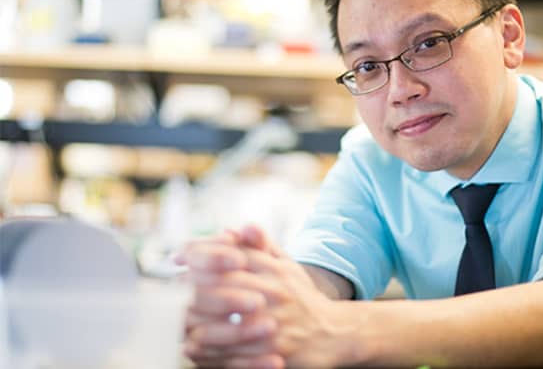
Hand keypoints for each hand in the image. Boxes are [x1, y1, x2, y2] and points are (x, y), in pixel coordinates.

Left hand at [188, 226, 356, 367]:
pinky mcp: (277, 351)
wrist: (335, 333)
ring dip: (196, 324)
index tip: (177, 258)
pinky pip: (236, 354)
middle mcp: (275, 293)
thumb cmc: (302, 298)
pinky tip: (194, 348)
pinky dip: (211, 352)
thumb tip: (240, 227)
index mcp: (275, 269)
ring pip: (225, 323)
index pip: (231, 256)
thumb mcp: (287, 265)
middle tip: (168, 294)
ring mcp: (275, 323)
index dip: (200, 255)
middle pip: (222, 287)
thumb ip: (263, 245)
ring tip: (179, 323)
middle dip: (190, 290)